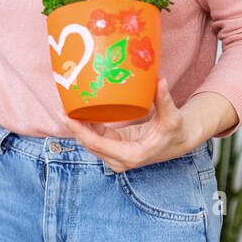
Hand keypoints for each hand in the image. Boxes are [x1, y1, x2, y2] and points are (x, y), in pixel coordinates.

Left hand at [64, 78, 202, 172]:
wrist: (178, 141)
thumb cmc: (175, 130)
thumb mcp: (172, 117)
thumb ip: (164, 100)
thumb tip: (160, 81)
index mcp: (132, 155)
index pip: (98, 144)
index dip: (81, 131)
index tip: (68, 117)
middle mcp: (120, 159)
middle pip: (89, 144)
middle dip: (75, 128)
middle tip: (64, 107)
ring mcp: (115, 156)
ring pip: (90, 142)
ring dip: (78, 127)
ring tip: (68, 107)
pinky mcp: (114, 148)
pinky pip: (95, 138)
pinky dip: (86, 126)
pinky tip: (79, 111)